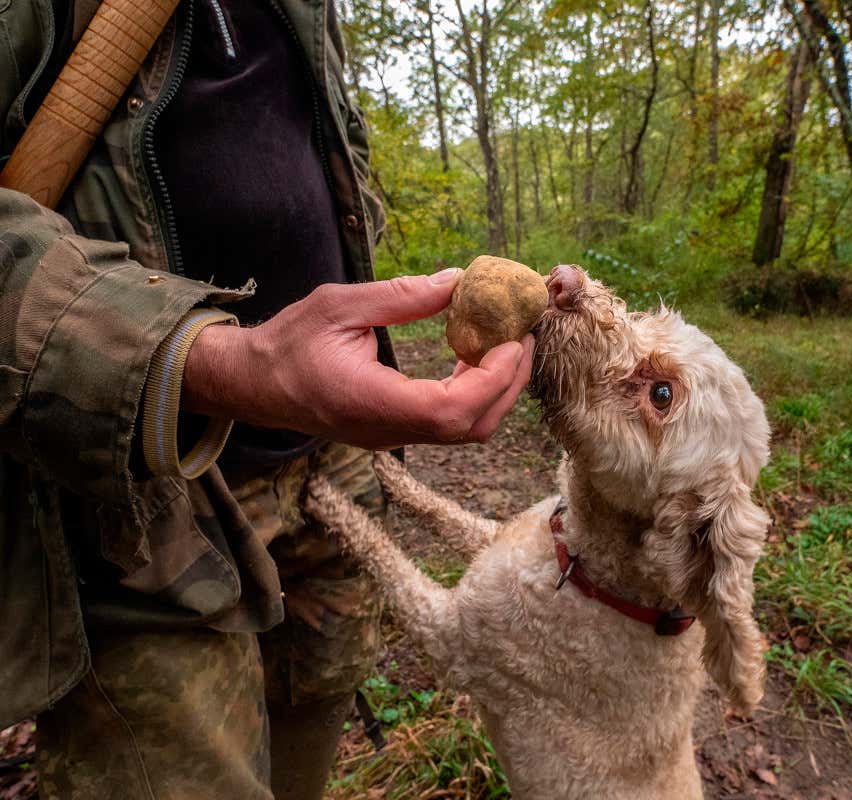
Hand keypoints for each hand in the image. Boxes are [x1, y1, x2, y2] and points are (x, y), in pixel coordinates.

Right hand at [181, 269, 534, 447]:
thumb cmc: (289, 343)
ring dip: (496, 389)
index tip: (511, 341)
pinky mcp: (396, 432)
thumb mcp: (339, 306)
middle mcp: (389, 430)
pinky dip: (475, 393)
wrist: (254, 384)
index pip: (451, 410)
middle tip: (523, 335)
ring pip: (466, 430)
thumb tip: (456, 280)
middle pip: (472, 427)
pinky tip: (472, 356)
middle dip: (509, 383)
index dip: (493, 379)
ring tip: (504, 341)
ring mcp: (394, 437)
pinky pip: (450, 423)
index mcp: (372, 403)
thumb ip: (400, 296)